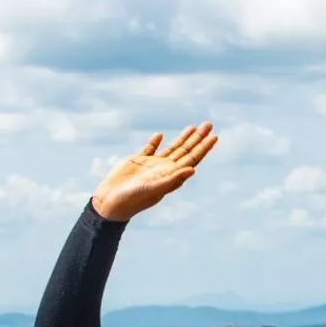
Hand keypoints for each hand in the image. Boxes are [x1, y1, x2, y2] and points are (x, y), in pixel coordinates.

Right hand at [90, 122, 218, 222]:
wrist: (112, 202)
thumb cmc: (134, 198)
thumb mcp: (155, 188)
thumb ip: (174, 179)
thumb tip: (193, 169)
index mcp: (171, 175)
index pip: (192, 159)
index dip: (203, 148)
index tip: (214, 136)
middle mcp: (165, 169)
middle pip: (186, 151)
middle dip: (197, 138)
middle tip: (208, 124)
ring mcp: (152, 165)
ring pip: (172, 148)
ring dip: (183, 137)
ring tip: (193, 126)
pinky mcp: (137, 161)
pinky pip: (149, 148)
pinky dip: (155, 141)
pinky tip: (160, 135)